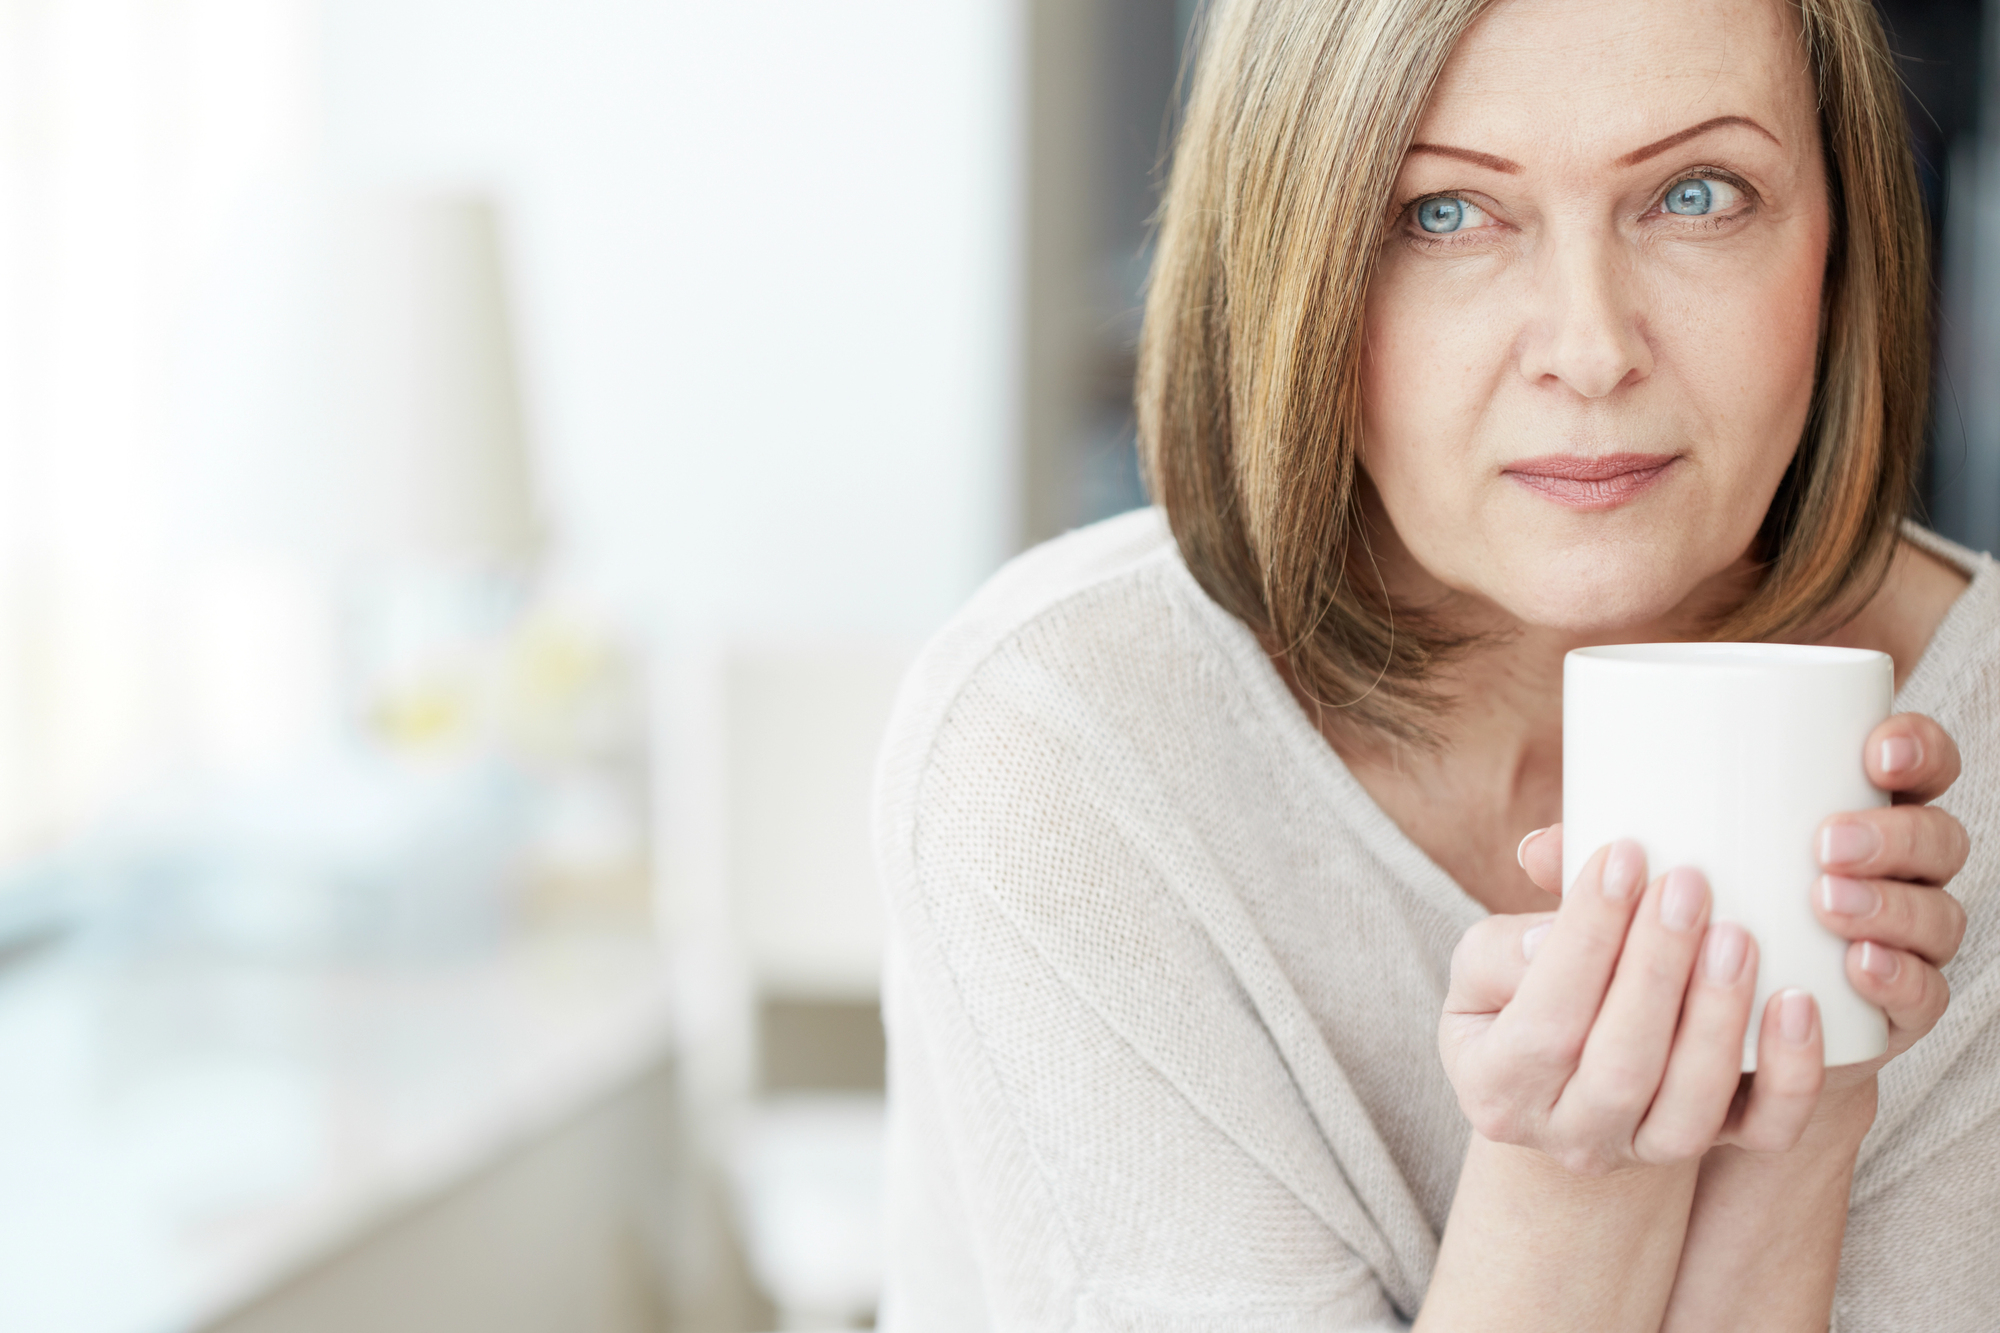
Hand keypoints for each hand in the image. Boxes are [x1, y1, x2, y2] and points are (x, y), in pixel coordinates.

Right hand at [1441, 840, 1823, 1176]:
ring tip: (1737, 934)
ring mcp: (1645, 1151)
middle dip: (1658, 969)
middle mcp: (1569, 1138)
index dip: (1586, 938)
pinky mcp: (1718, 1149)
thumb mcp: (1484, 971)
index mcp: (1496, 1088)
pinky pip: (1767, 1132)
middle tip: (1687, 884)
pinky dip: (1791, 1074)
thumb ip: (1504, 947)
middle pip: (1620, 1068)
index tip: (1622, 855)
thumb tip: (1554, 936)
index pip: (1546, 1019)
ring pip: (1691, 1111)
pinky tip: (1798, 1003)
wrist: (1570, 1077)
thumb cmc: (1522, 999)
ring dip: (1718, 1017)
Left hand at [1511, 712, 1967, 1126]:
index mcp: (1850, 810)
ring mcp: (1904, 942)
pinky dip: (1899, 980)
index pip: (1913, 763)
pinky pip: (1924, 997)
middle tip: (1828, 842)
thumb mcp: (1641, 884)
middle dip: (1894, 833)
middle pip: (1935, 838)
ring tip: (1827, 902)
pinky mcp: (1895, 1012)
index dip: (1915, 747)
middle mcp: (1895, 873)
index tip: (1871, 746)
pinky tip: (1859, 967)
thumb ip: (1601, 865)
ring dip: (1891, 906)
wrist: (1712, 1037)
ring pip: (1936, 914)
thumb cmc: (1678, 924)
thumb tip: (1538, 850)